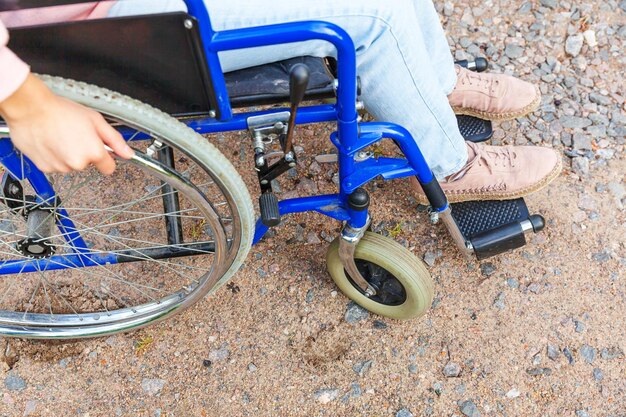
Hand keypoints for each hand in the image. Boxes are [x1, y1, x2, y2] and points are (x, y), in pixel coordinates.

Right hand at [0, 74, 133, 174]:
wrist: (29, 108)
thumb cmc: (60, 110)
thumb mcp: (95, 120)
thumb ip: (115, 140)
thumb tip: (128, 153)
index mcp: (93, 152)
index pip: (109, 168)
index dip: (106, 158)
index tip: (100, 150)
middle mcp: (77, 163)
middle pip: (88, 164)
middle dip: (84, 152)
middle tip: (75, 134)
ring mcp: (60, 167)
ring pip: (70, 164)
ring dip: (67, 154)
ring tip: (60, 135)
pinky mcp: (45, 168)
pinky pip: (55, 165)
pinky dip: (53, 156)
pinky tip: (50, 141)